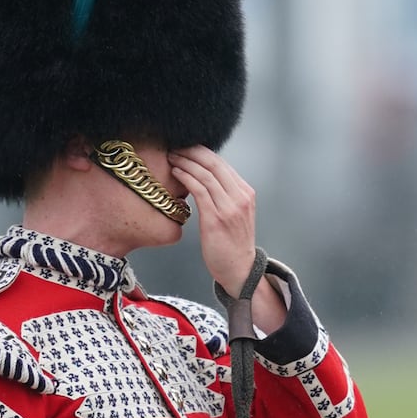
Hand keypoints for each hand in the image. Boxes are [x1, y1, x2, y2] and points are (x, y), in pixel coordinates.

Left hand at [168, 146, 286, 329]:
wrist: (239, 270)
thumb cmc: (232, 245)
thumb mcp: (234, 214)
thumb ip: (224, 196)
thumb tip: (204, 178)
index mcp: (245, 193)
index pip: (222, 163)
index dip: (201, 152)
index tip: (184, 147)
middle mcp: (240, 197)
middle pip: (214, 163)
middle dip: (191, 151)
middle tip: (174, 146)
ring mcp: (230, 207)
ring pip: (205, 174)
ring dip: (185, 162)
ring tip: (171, 157)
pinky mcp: (216, 218)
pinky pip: (199, 190)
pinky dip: (186, 177)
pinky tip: (175, 173)